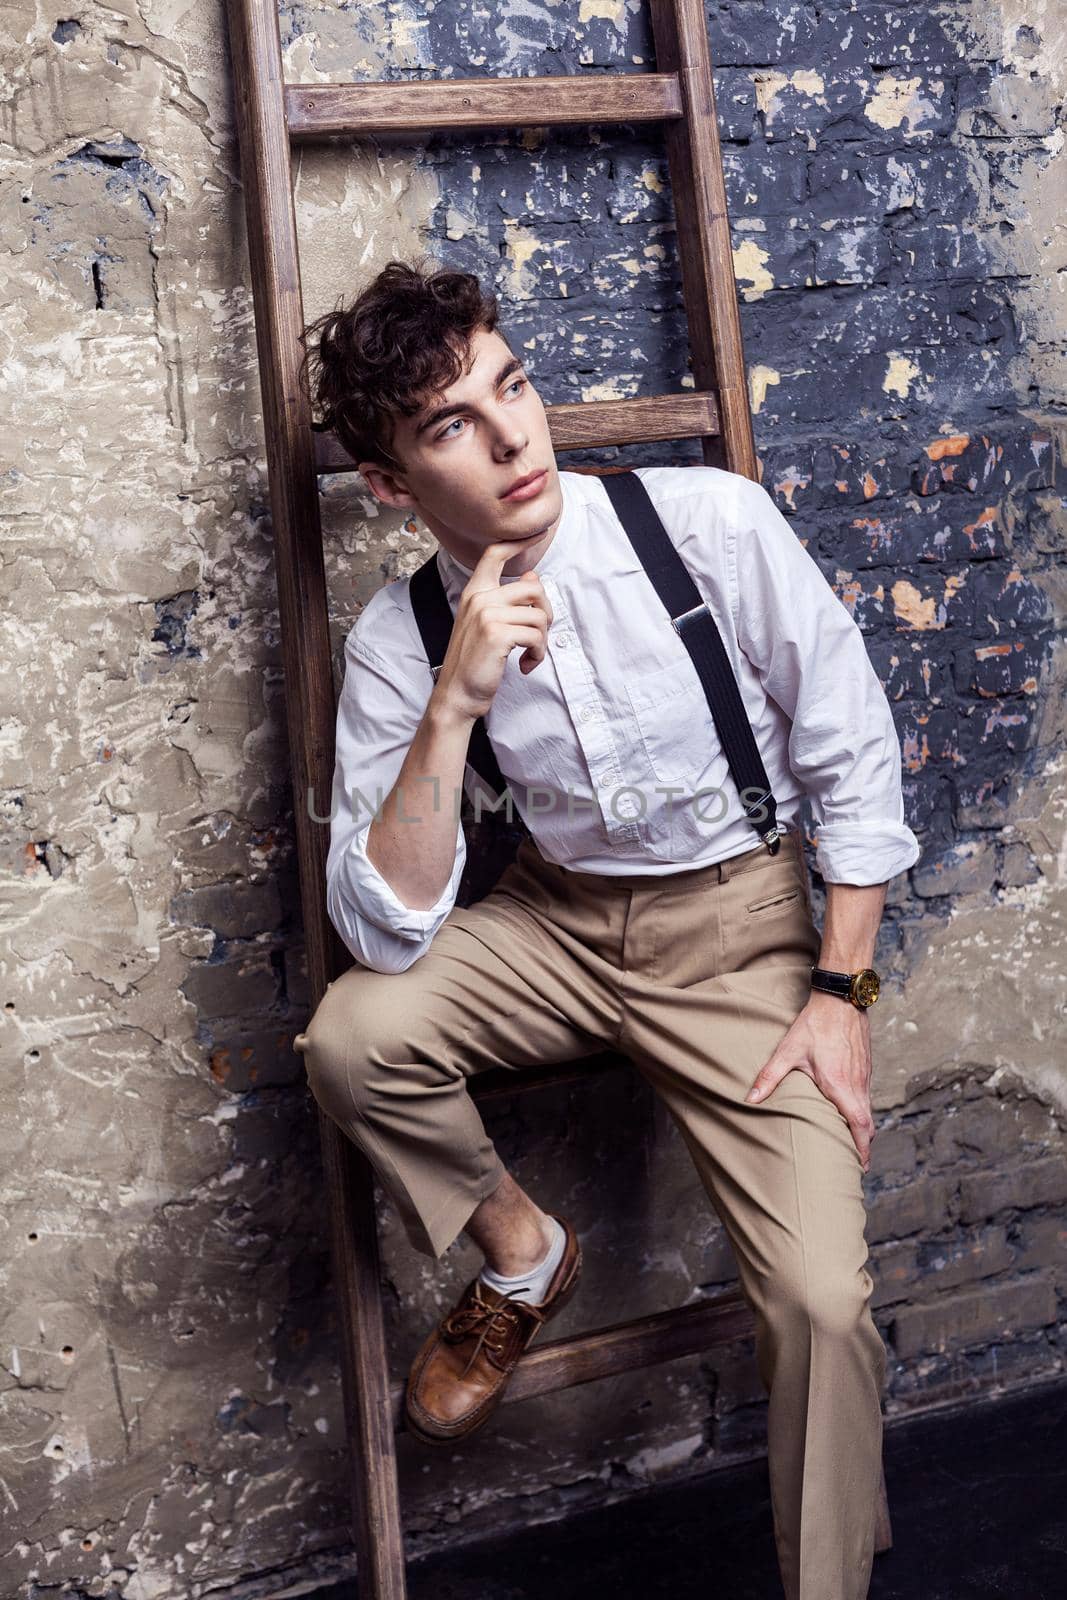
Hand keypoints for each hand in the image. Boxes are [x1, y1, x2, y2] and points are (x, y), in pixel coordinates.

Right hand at [434, 542, 552, 720]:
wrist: (457, 694)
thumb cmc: (473, 663)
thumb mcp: (487, 626)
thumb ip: (506, 601)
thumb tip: (532, 575)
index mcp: (474, 593)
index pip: (494, 554)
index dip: (518, 541)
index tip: (538, 531)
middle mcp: (479, 598)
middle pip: (533, 587)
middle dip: (547, 612)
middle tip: (540, 635)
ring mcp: (486, 614)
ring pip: (539, 615)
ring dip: (542, 641)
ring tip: (530, 655)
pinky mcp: (497, 634)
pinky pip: (536, 636)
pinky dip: (538, 654)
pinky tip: (525, 665)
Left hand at [743, 992, 875, 1171]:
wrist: (840, 999)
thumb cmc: (815, 1025)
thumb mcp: (788, 1051)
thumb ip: (770, 1077)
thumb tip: (750, 1099)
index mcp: (840, 1086)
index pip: (860, 1126)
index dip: (862, 1149)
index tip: (859, 1167)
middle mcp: (857, 1084)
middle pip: (867, 1124)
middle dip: (863, 1146)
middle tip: (854, 1163)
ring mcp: (864, 1075)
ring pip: (868, 1110)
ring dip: (862, 1129)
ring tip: (850, 1144)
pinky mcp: (865, 1067)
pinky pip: (866, 1096)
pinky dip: (862, 1111)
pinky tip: (849, 1112)